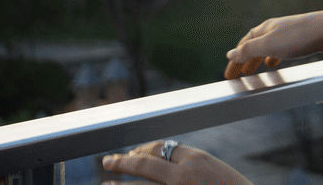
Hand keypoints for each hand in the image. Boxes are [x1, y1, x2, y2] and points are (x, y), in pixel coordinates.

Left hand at [102, 142, 247, 184]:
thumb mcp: (214, 170)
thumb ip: (191, 165)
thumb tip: (166, 163)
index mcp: (195, 159)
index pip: (160, 148)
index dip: (142, 149)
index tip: (132, 153)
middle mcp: (183, 175)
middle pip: (144, 164)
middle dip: (123, 163)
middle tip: (108, 162)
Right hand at [223, 9, 322, 78]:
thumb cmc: (300, 36)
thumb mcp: (270, 45)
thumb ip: (249, 50)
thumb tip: (230, 54)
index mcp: (265, 28)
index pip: (244, 44)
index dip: (235, 60)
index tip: (229, 75)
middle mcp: (275, 29)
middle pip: (254, 46)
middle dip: (244, 61)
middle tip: (237, 76)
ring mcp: (289, 34)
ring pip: (267, 48)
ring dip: (257, 60)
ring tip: (253, 72)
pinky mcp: (302, 41)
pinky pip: (280, 51)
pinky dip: (273, 58)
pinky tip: (275, 64)